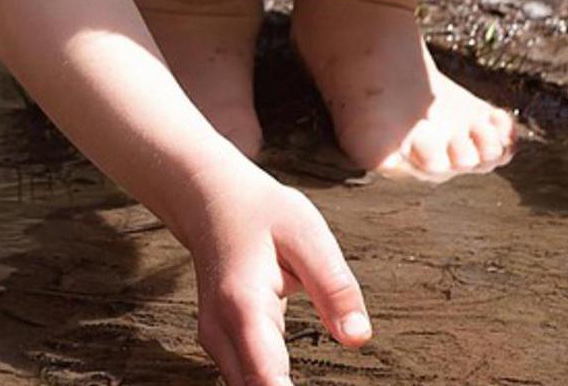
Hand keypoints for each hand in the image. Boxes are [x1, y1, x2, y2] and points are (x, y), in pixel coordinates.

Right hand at [174, 156, 370, 385]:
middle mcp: (221, 332)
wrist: (209, 200)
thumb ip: (334, 287)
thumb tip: (358, 337)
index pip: (267, 380)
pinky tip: (296, 384)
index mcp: (244, 305)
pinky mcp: (221, 346)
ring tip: (318, 382)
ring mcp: (215, 342)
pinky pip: (246, 383)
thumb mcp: (307, 234)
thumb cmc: (261, 213)